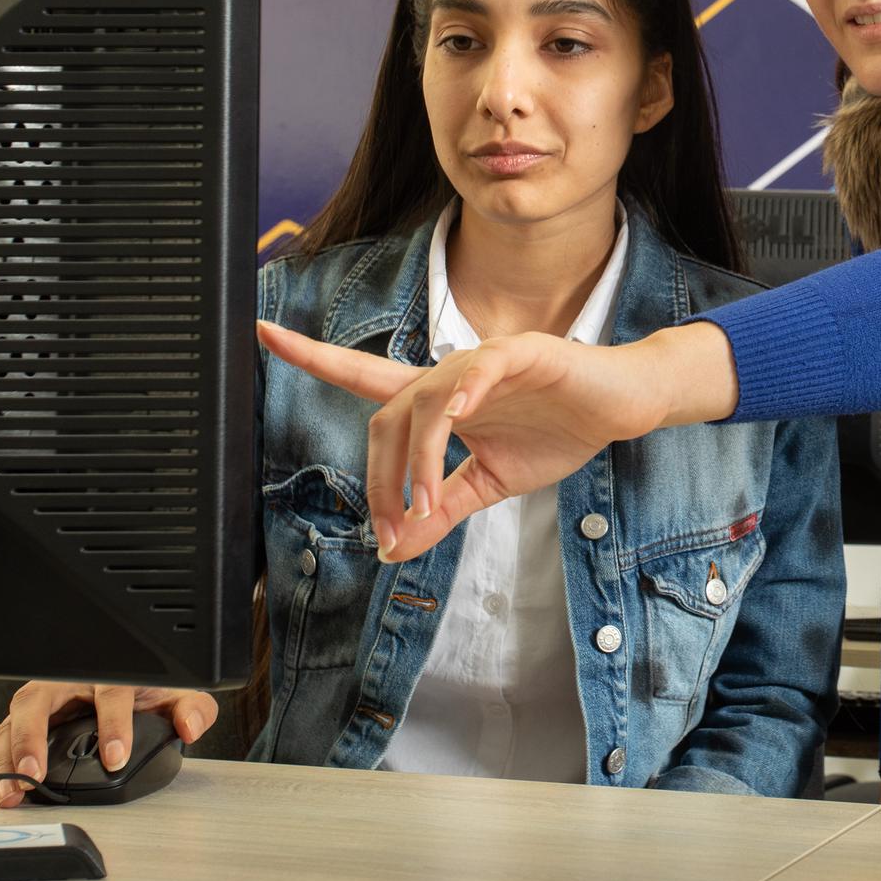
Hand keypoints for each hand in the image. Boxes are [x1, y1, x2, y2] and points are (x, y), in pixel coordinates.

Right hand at [0, 682, 215, 807]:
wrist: (136, 684)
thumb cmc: (150, 690)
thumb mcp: (179, 694)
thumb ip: (193, 708)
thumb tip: (191, 725)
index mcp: (111, 670)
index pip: (111, 691)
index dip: (113, 724)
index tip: (116, 758)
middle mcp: (70, 680)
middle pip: (40, 699)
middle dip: (31, 738)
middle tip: (34, 775)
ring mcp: (47, 699)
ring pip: (16, 719)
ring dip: (8, 757)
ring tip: (10, 792)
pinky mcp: (30, 719)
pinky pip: (6, 737)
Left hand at [256, 319, 736, 563]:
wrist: (619, 409)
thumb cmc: (556, 432)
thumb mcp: (490, 484)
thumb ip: (440, 508)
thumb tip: (393, 547)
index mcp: (439, 399)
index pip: (363, 378)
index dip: (311, 357)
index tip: (261, 333)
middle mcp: (451, 373)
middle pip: (387, 415)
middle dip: (379, 474)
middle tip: (392, 526)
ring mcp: (484, 361)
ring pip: (425, 402)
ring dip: (416, 460)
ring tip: (425, 504)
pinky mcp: (524, 355)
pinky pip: (480, 369)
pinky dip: (461, 392)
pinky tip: (454, 415)